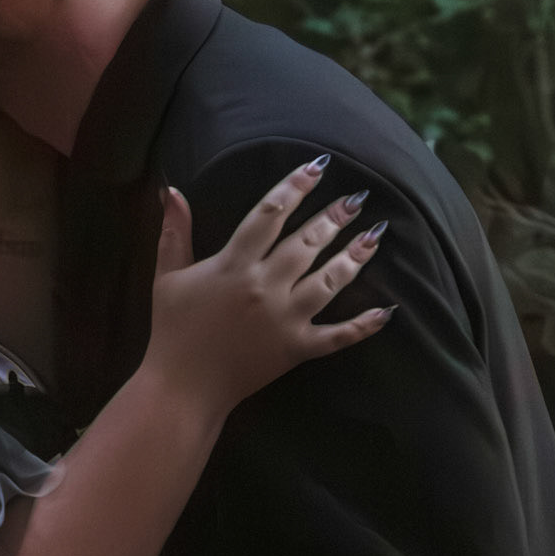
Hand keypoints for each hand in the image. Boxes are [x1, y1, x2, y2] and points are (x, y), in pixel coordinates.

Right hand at [145, 157, 391, 416]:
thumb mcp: (167, 276)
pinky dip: (363, 325)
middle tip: (357, 198)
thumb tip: (173, 189)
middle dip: (334, 217)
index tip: (317, 167)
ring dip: (355, 256)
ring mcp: (285, 318)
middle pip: (307, 242)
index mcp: (233, 265)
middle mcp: (264, 286)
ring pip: (329, 281)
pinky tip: (387, 311)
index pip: (269, 214)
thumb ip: (174, 231)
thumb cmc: (173, 331)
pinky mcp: (297, 348)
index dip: (295, 187)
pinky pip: (337, 336)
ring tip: (375, 235)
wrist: (183, 387)